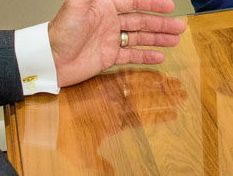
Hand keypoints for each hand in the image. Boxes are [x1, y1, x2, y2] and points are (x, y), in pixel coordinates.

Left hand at [48, 0, 186, 86]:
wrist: (49, 61)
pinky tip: (159, 57)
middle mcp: (109, 24)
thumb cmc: (59, 32)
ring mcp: (110, 41)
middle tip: (180, 27)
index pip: (134, 3)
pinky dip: (146, 57)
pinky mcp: (108, 58)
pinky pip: (132, 56)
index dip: (152, 3)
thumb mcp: (76, 5)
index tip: (169, 6)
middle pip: (142, 22)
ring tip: (175, 40)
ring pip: (140, 39)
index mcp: (104, 8)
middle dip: (161, 24)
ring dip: (158, 39)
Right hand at [57, 69, 186, 173]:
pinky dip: (144, 68)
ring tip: (176, 82)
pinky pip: (129, 69)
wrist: (49, 100)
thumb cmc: (62, 126)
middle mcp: (114, 102)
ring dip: (159, 83)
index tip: (173, 114)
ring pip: (142, 84)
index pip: (141, 118)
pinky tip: (158, 67)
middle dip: (164, 97)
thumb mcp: (84, 151)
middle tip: (182, 94)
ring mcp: (111, 87)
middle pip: (146, 99)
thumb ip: (99, 163)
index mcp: (112, 120)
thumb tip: (111, 172)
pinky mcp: (105, 71)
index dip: (157, 116)